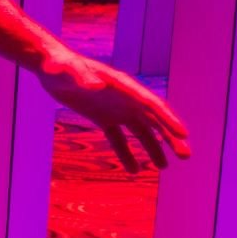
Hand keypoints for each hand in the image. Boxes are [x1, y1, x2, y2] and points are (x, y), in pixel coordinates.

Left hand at [39, 50, 189, 171]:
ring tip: (164, 167)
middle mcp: (124, 98)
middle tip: (186, 155)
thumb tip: (97, 86)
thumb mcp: (68, 71)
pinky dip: (126, 153)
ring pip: (140, 131)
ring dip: (154, 148)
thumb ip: (82, 78)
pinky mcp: (103, 117)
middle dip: (170, 137)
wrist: (51, 68)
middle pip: (153, 120)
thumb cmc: (60, 66)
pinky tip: (132, 170)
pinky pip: (118, 138)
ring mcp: (115, 108)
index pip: (151, 104)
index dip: (168, 119)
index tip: (183, 135)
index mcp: (122, 86)